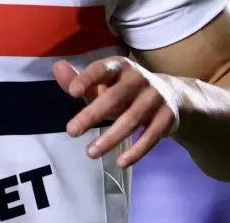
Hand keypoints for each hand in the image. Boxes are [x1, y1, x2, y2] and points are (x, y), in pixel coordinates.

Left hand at [53, 57, 180, 168]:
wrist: (171, 95)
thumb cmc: (124, 91)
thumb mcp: (102, 85)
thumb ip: (78, 80)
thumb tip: (57, 67)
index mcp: (120, 66)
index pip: (102, 69)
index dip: (88, 78)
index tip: (72, 92)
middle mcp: (139, 78)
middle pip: (115, 96)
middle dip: (93, 114)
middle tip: (71, 131)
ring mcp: (155, 97)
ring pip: (132, 119)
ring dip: (111, 138)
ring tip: (90, 153)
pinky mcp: (168, 117)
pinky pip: (152, 136)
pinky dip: (137, 151)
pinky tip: (121, 163)